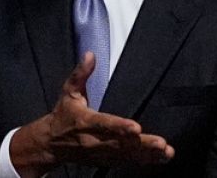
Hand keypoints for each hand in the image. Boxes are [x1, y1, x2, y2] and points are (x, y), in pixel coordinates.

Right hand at [10, 53, 174, 177]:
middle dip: (141, 145)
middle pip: (120, 144)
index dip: (120, 127)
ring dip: (147, 154)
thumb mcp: (68, 92)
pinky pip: (127, 161)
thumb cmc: (63, 116)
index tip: (136, 128)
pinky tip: (161, 159)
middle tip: (161, 144)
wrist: (50, 145)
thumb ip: (80, 74)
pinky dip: (145, 161)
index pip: (104, 124)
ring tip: (166, 152)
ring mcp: (101, 153)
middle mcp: (94, 140)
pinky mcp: (106, 160)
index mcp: (86, 122)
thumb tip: (90, 54)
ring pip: (126, 155)